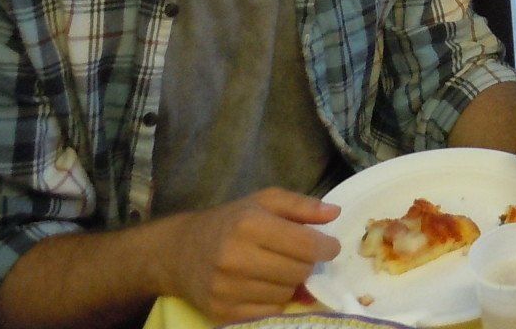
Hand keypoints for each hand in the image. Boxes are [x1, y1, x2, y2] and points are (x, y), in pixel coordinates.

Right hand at [161, 188, 341, 324]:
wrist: (180, 252)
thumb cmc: (230, 222)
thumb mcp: (264, 201)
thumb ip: (301, 205)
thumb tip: (334, 213)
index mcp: (250, 224)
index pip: (306, 246)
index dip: (326, 248)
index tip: (328, 247)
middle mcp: (236, 258)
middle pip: (299, 272)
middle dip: (307, 265)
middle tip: (299, 257)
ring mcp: (227, 289)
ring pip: (285, 295)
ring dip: (290, 284)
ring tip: (278, 270)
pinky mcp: (222, 313)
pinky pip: (269, 314)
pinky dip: (274, 302)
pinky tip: (265, 287)